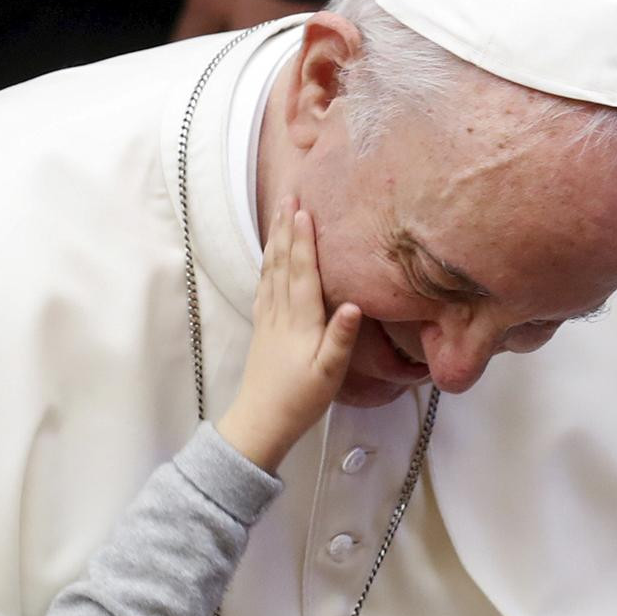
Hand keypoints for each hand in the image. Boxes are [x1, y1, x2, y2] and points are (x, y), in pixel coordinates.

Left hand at [217, 197, 361, 471]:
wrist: (261, 420)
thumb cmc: (301, 399)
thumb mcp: (329, 374)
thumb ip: (341, 338)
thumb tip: (355, 305)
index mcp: (300, 321)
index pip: (302, 272)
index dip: (303, 240)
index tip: (304, 209)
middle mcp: (281, 313)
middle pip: (282, 262)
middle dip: (286, 228)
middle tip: (288, 195)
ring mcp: (268, 318)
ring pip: (270, 270)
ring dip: (275, 239)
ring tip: (278, 213)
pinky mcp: (262, 327)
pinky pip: (264, 285)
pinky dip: (267, 263)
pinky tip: (268, 255)